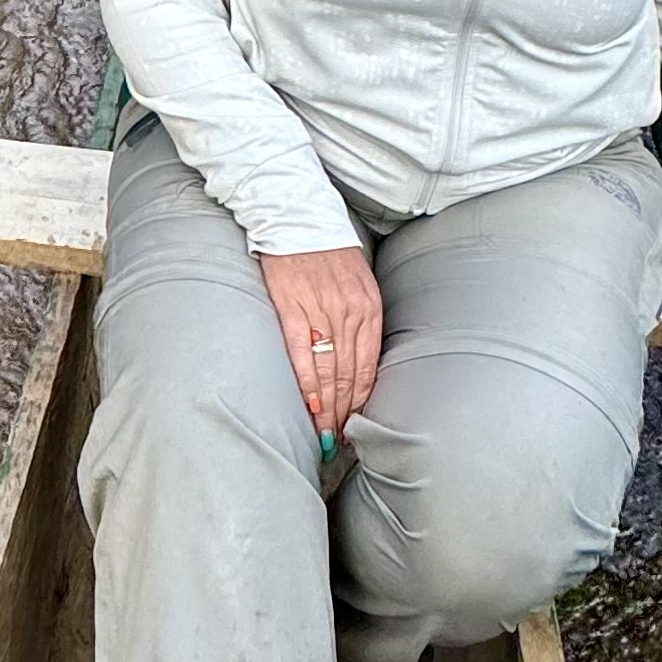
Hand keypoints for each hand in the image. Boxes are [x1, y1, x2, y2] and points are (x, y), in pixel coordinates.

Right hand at [258, 245, 383, 438]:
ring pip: (328, 372)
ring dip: (327, 409)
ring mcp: (321, 312)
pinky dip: (307, 384)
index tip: (356, 426)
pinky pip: (301, 354)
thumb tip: (358, 363)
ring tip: (324, 436)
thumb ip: (362, 321)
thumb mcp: (359, 283)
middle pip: (349, 376)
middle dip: (345, 414)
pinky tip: (310, 406)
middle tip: (338, 443)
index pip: (368, 368)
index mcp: (369, 309)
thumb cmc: (328, 254)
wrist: (297, 218)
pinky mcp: (292, 308)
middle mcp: (350, 313)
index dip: (361, 402)